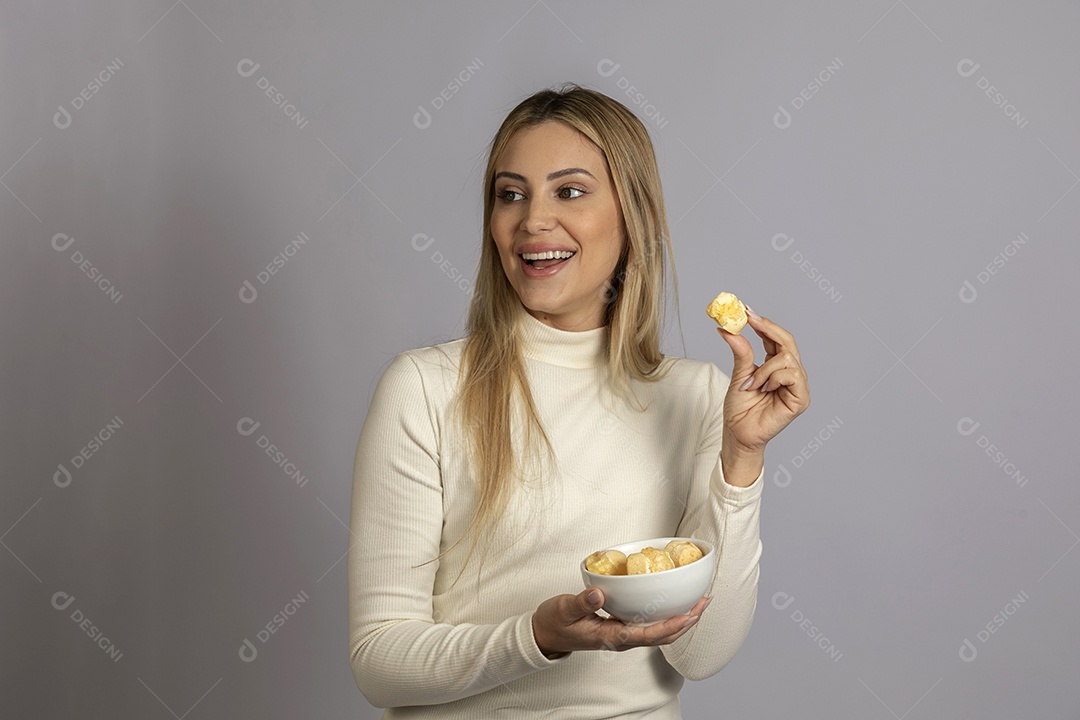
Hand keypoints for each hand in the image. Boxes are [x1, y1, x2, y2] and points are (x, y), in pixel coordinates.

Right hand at [531, 587, 710, 657]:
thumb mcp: (564, 609)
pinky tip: (673, 602)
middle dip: (686, 621)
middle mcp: (622, 639)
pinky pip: (650, 625)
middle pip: (662, 635)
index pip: (649, 635)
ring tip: (698, 601)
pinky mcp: (621, 627)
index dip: (671, 626)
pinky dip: (666, 615)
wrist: (546, 635)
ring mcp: (623, 634)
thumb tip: (599, 592)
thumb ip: (581, 602)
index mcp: (612, 637)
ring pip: (659, 631)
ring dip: (681, 618)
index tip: (689, 615)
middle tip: (705, 601)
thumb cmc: (555, 623)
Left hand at [715, 306, 809, 475]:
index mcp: (777, 366)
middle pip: (788, 341)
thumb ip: (740, 352)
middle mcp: (791, 373)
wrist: (738, 433)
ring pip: (787, 358)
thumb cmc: (740, 408)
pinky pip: (791, 375)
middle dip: (768, 328)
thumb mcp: (739, 374)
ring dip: (764, 368)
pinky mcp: (801, 398)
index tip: (747, 311)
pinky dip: (773, 378)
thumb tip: (728, 329)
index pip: (776, 338)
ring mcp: (798, 385)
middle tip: (749, 319)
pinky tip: (762, 389)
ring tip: (750, 384)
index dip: (764, 324)